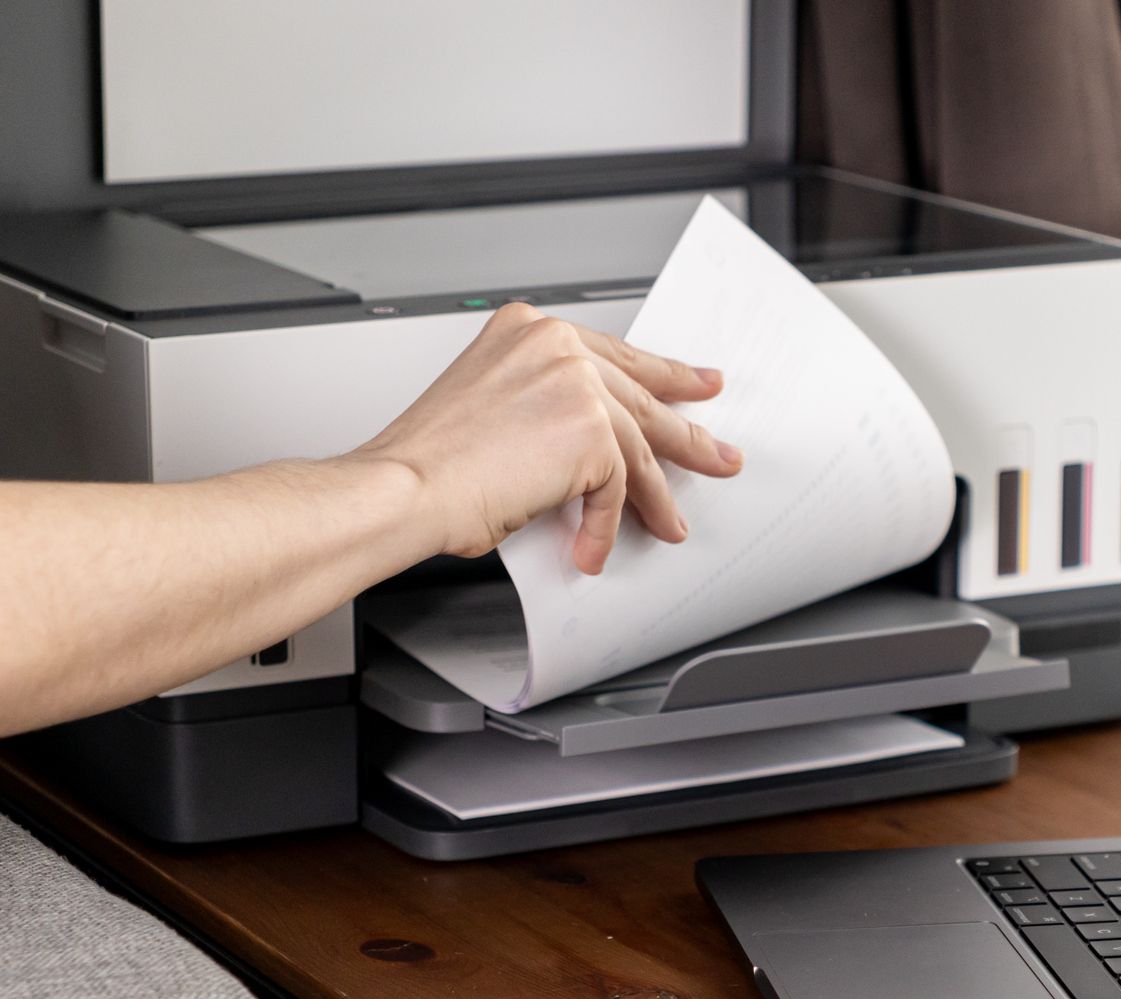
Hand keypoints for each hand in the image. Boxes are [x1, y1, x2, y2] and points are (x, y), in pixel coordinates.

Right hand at [356, 303, 742, 572]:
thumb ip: (546, 409)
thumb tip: (594, 450)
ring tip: (670, 522)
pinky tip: (594, 547)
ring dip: (656, 496)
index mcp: (529, 330)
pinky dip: (605, 526)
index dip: (660, 375)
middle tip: (716, 451)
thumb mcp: (493, 407)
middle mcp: (556, 346)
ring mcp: (576, 385)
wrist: (404, 488)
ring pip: (638, 447)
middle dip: (684, 432)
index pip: (613, 354)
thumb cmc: (429, 461)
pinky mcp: (590, 433)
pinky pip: (617, 489)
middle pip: (639, 395)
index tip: (695, 383)